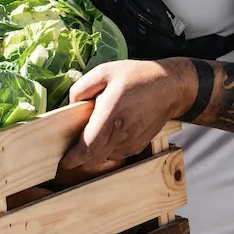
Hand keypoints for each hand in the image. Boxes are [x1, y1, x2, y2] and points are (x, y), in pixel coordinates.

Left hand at [61, 57, 194, 168]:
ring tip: (87, 137)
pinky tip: (105, 134)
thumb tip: (71, 106)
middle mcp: (121, 132)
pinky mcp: (138, 145)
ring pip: (104, 158)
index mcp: (111, 113)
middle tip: (67, 152)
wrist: (169, 87)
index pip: (88, 146)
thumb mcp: (104, 72)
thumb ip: (82, 88)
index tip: (63, 161)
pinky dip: (105, 150)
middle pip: (94, 158)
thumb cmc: (136, 77)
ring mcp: (131, 142)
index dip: (73, 158)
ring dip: (92, 153)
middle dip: (78, 159)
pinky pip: (115, 154)